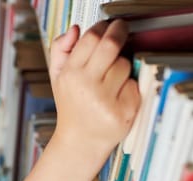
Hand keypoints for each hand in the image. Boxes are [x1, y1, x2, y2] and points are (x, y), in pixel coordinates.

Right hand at [48, 20, 139, 166]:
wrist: (79, 143)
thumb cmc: (72, 107)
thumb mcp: (58, 78)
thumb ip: (60, 50)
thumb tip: (75, 29)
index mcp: (70, 75)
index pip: (91, 38)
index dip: (103, 27)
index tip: (109, 25)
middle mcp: (86, 87)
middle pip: (111, 45)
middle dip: (120, 32)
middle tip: (122, 29)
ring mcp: (105, 100)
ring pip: (125, 65)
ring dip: (123, 67)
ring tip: (111, 81)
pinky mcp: (123, 112)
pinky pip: (134, 85)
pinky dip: (129, 88)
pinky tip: (117, 98)